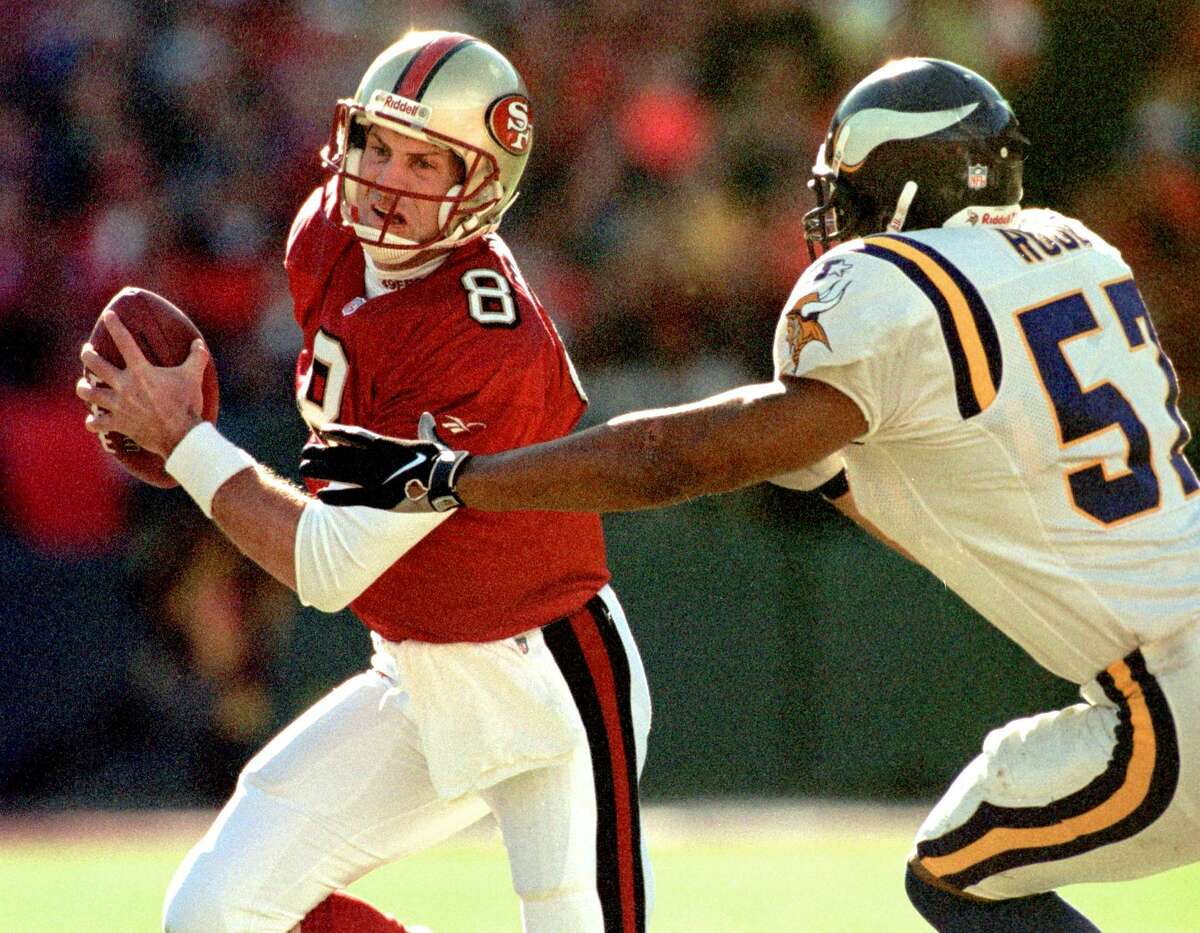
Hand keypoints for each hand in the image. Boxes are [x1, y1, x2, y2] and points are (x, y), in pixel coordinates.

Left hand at [76, 310, 208, 457]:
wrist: (180, 434)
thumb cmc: (186, 403)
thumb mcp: (193, 377)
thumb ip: (196, 357)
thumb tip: (198, 343)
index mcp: (141, 371)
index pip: (125, 342)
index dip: (115, 325)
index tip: (108, 315)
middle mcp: (124, 385)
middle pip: (95, 364)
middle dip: (88, 354)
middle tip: (87, 350)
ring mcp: (118, 405)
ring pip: (89, 392)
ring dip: (83, 387)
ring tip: (83, 385)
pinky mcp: (118, 423)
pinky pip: (97, 422)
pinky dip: (93, 421)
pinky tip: (92, 420)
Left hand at [299, 412, 469, 511]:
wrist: (448, 479)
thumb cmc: (443, 461)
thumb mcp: (432, 442)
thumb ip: (426, 431)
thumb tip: (427, 417)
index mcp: (387, 445)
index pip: (355, 436)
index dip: (338, 434)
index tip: (323, 432)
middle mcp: (376, 460)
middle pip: (341, 454)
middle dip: (321, 453)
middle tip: (305, 452)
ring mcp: (376, 478)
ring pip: (340, 472)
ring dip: (320, 470)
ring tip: (303, 467)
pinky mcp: (379, 498)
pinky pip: (350, 497)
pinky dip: (335, 496)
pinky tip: (319, 495)